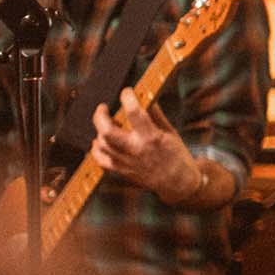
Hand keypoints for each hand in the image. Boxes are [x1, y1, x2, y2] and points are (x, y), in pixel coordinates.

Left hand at [91, 88, 198, 203]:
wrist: (177, 183)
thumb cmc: (177, 156)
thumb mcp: (171, 132)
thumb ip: (156, 116)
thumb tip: (147, 98)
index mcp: (152, 137)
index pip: (135, 112)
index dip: (128, 98)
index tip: (127, 92)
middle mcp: (136, 149)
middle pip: (107, 131)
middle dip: (100, 116)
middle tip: (103, 107)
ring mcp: (126, 162)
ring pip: (102, 145)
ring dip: (99, 131)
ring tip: (104, 124)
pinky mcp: (122, 171)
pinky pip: (101, 160)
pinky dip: (97, 149)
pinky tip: (100, 142)